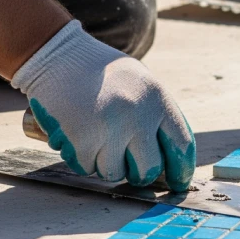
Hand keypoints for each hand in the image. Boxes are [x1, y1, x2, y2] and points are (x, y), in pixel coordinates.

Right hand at [11, 21, 195, 190]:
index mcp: (158, 99)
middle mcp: (138, 115)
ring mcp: (110, 128)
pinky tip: (79, 139)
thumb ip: (155, 114)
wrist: (58, 55)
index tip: (178, 183)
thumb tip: (166, 156)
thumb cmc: (101, 72)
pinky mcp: (81, 139)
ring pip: (115, 173)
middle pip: (150, 168)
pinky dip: (82, 159)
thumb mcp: (141, 83)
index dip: (181, 170)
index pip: (181, 145)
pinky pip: (87, 167)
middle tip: (131, 169)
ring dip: (106, 165)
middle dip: (141, 175)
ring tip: (98, 142)